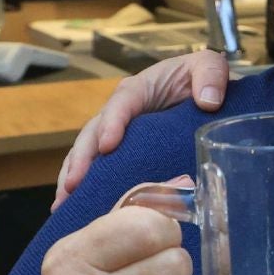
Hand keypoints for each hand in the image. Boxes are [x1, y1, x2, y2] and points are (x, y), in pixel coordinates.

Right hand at [54, 52, 231, 207]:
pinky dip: (85, 185)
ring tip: (63, 203)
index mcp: (140, 89)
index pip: (122, 102)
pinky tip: (73, 207)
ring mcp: (117, 132)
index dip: (112, 123)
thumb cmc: (201, 78)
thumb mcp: (210, 67)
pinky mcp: (120, 151)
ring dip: (74, 175)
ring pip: (88, 152)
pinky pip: (97, 166)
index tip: (108, 146)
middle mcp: (120, 111)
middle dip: (81, 158)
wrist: (204, 93)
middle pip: (94, 131)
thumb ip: (210, 76)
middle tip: (72, 184)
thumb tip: (207, 101)